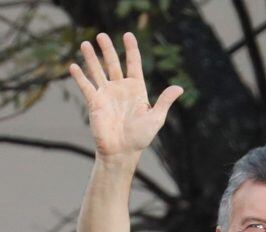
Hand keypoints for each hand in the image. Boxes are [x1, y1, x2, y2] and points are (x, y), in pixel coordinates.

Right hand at [69, 32, 182, 162]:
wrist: (122, 151)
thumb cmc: (141, 137)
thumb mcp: (156, 118)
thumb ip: (165, 101)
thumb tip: (180, 88)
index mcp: (137, 89)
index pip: (133, 64)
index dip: (131, 50)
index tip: (128, 35)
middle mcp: (120, 89)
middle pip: (113, 63)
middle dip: (108, 49)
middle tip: (101, 35)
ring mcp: (106, 94)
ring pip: (98, 71)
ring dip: (91, 58)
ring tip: (86, 43)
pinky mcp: (94, 102)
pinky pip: (86, 86)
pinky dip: (80, 76)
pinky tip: (73, 66)